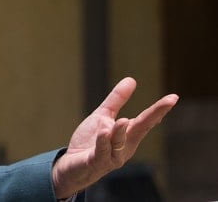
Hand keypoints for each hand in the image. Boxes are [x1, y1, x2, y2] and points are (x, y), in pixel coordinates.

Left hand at [52, 77, 177, 198]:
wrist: (73, 165)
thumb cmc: (90, 141)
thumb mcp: (103, 116)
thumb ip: (117, 100)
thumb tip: (131, 79)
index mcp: (128, 135)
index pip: (146, 120)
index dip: (159, 109)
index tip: (173, 97)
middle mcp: (124, 147)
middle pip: (141, 129)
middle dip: (154, 115)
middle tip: (169, 101)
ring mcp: (112, 156)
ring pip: (120, 142)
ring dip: (121, 131)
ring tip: (123, 120)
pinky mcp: (96, 162)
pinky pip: (102, 152)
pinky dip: (103, 142)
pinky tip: (104, 132)